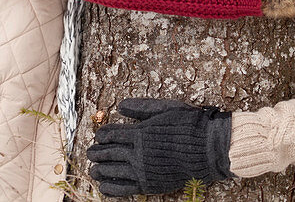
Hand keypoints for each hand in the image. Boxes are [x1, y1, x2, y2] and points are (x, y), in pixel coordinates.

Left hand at [87, 98, 231, 196]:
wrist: (205, 149)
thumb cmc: (187, 125)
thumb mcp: (164, 108)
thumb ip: (141, 107)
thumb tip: (120, 105)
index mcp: (140, 132)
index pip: (112, 134)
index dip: (102, 135)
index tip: (98, 136)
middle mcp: (137, 152)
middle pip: (109, 153)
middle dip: (97, 152)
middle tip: (89, 153)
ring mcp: (142, 170)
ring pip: (113, 171)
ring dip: (100, 170)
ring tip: (93, 169)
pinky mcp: (149, 184)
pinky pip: (124, 189)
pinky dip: (111, 188)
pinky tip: (104, 186)